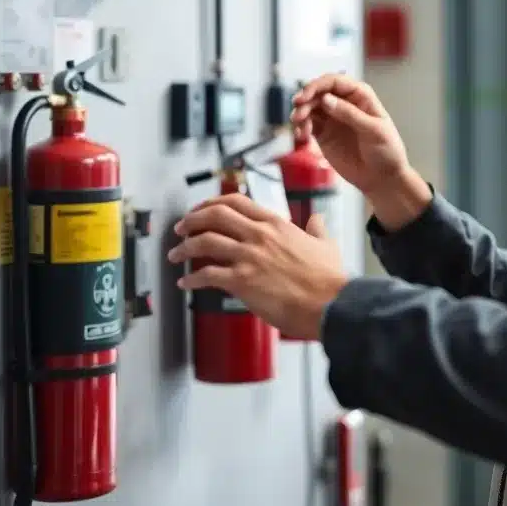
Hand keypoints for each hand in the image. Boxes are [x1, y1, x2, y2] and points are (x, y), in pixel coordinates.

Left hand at [168, 193, 347, 340]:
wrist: (330, 304)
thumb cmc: (329, 279)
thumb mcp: (326, 244)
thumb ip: (317, 229)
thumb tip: (317, 220)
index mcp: (276, 224)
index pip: (236, 202)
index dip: (211, 203)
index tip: (200, 210)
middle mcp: (259, 235)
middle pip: (214, 216)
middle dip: (191, 220)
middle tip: (181, 228)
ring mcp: (249, 257)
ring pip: (204, 242)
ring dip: (184, 248)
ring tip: (176, 255)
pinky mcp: (242, 282)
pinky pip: (206, 275)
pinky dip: (191, 278)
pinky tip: (185, 283)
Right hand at [290, 74, 407, 193]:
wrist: (383, 178)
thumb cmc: (386, 150)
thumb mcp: (373, 130)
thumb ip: (350, 114)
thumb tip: (326, 99)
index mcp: (360, 95)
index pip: (334, 81)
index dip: (317, 85)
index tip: (305, 96)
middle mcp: (344, 103)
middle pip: (318, 92)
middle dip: (305, 100)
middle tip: (298, 114)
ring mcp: (333, 118)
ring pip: (309, 107)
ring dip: (300, 113)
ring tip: (298, 126)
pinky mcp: (324, 134)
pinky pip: (307, 124)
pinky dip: (301, 127)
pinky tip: (302, 135)